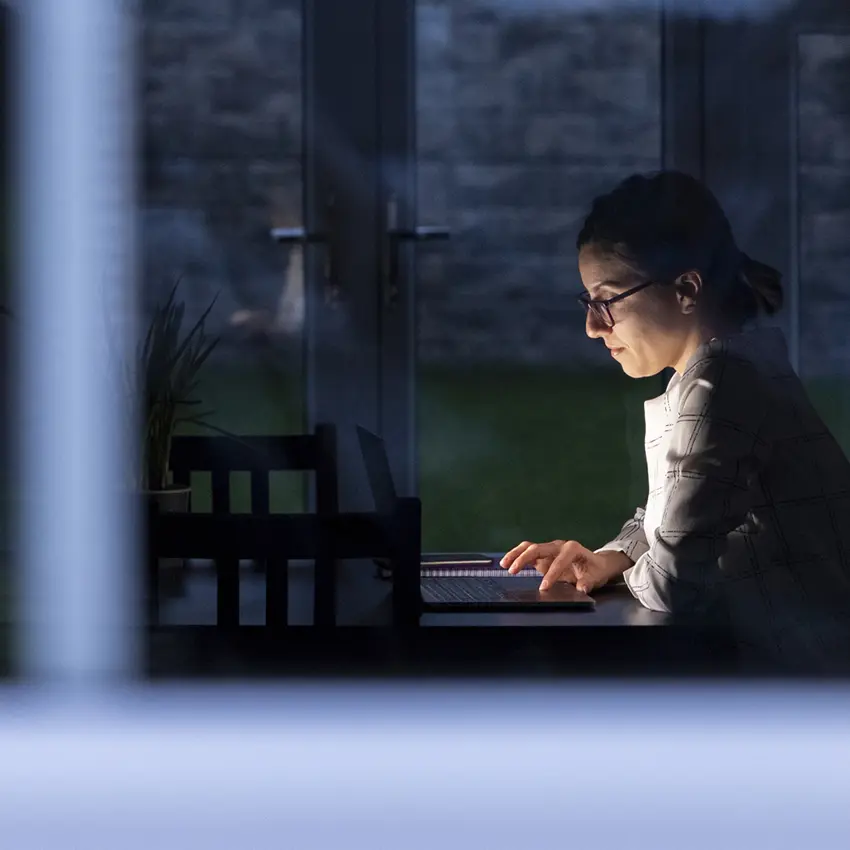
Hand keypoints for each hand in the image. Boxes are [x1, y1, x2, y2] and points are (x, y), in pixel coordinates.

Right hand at [499, 540, 631, 593]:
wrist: (596, 563)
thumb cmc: (596, 570)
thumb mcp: (596, 577)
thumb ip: (588, 582)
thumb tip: (581, 588)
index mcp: (573, 549)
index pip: (559, 561)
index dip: (551, 574)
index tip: (544, 587)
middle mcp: (559, 545)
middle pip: (538, 548)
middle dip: (524, 558)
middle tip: (513, 571)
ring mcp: (550, 549)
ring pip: (529, 547)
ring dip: (516, 554)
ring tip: (505, 564)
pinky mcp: (544, 554)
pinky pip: (528, 552)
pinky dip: (517, 556)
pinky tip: (508, 563)